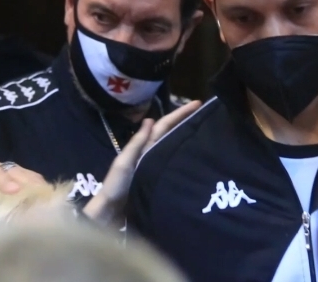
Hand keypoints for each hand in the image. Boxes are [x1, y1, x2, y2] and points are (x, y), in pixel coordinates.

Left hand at [83, 100, 201, 225]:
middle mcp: (152, 154)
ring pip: (175, 147)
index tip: (198, 103)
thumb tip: (150, 120)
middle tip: (206, 113)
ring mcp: (157, 167)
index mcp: (144, 148)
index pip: (164, 125)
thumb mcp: (124, 162)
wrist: (110, 215)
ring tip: (206, 131)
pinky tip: (196, 158)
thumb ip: (136, 143)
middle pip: (171, 133)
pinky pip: (175, 164)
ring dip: (187, 136)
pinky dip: (185, 156)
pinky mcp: (161, 181)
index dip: (179, 114)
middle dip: (186, 121)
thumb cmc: (116, 187)